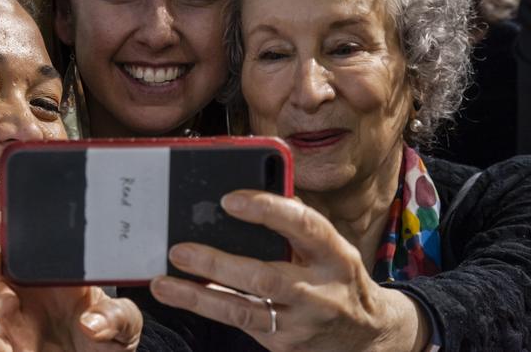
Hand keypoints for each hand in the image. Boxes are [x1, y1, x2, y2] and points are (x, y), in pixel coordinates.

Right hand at [0, 245, 141, 351]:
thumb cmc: (111, 342)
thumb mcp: (125, 324)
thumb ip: (116, 317)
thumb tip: (92, 321)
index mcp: (59, 278)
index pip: (32, 250)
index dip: (18, 242)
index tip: (16, 243)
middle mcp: (33, 295)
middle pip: (2, 269)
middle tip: (6, 268)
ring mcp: (19, 323)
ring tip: (7, 307)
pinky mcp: (11, 350)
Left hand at [148, 190, 429, 351]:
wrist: (366, 335)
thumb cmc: (337, 276)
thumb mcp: (330, 246)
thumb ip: (296, 222)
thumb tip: (252, 192)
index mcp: (334, 255)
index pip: (303, 226)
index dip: (266, 210)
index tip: (228, 200)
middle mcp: (319, 291)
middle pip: (265, 278)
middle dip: (217, 263)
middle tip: (178, 250)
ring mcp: (300, 323)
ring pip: (244, 311)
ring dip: (198, 296)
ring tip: (164, 282)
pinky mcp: (283, 343)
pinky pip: (240, 323)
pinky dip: (209, 307)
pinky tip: (183, 295)